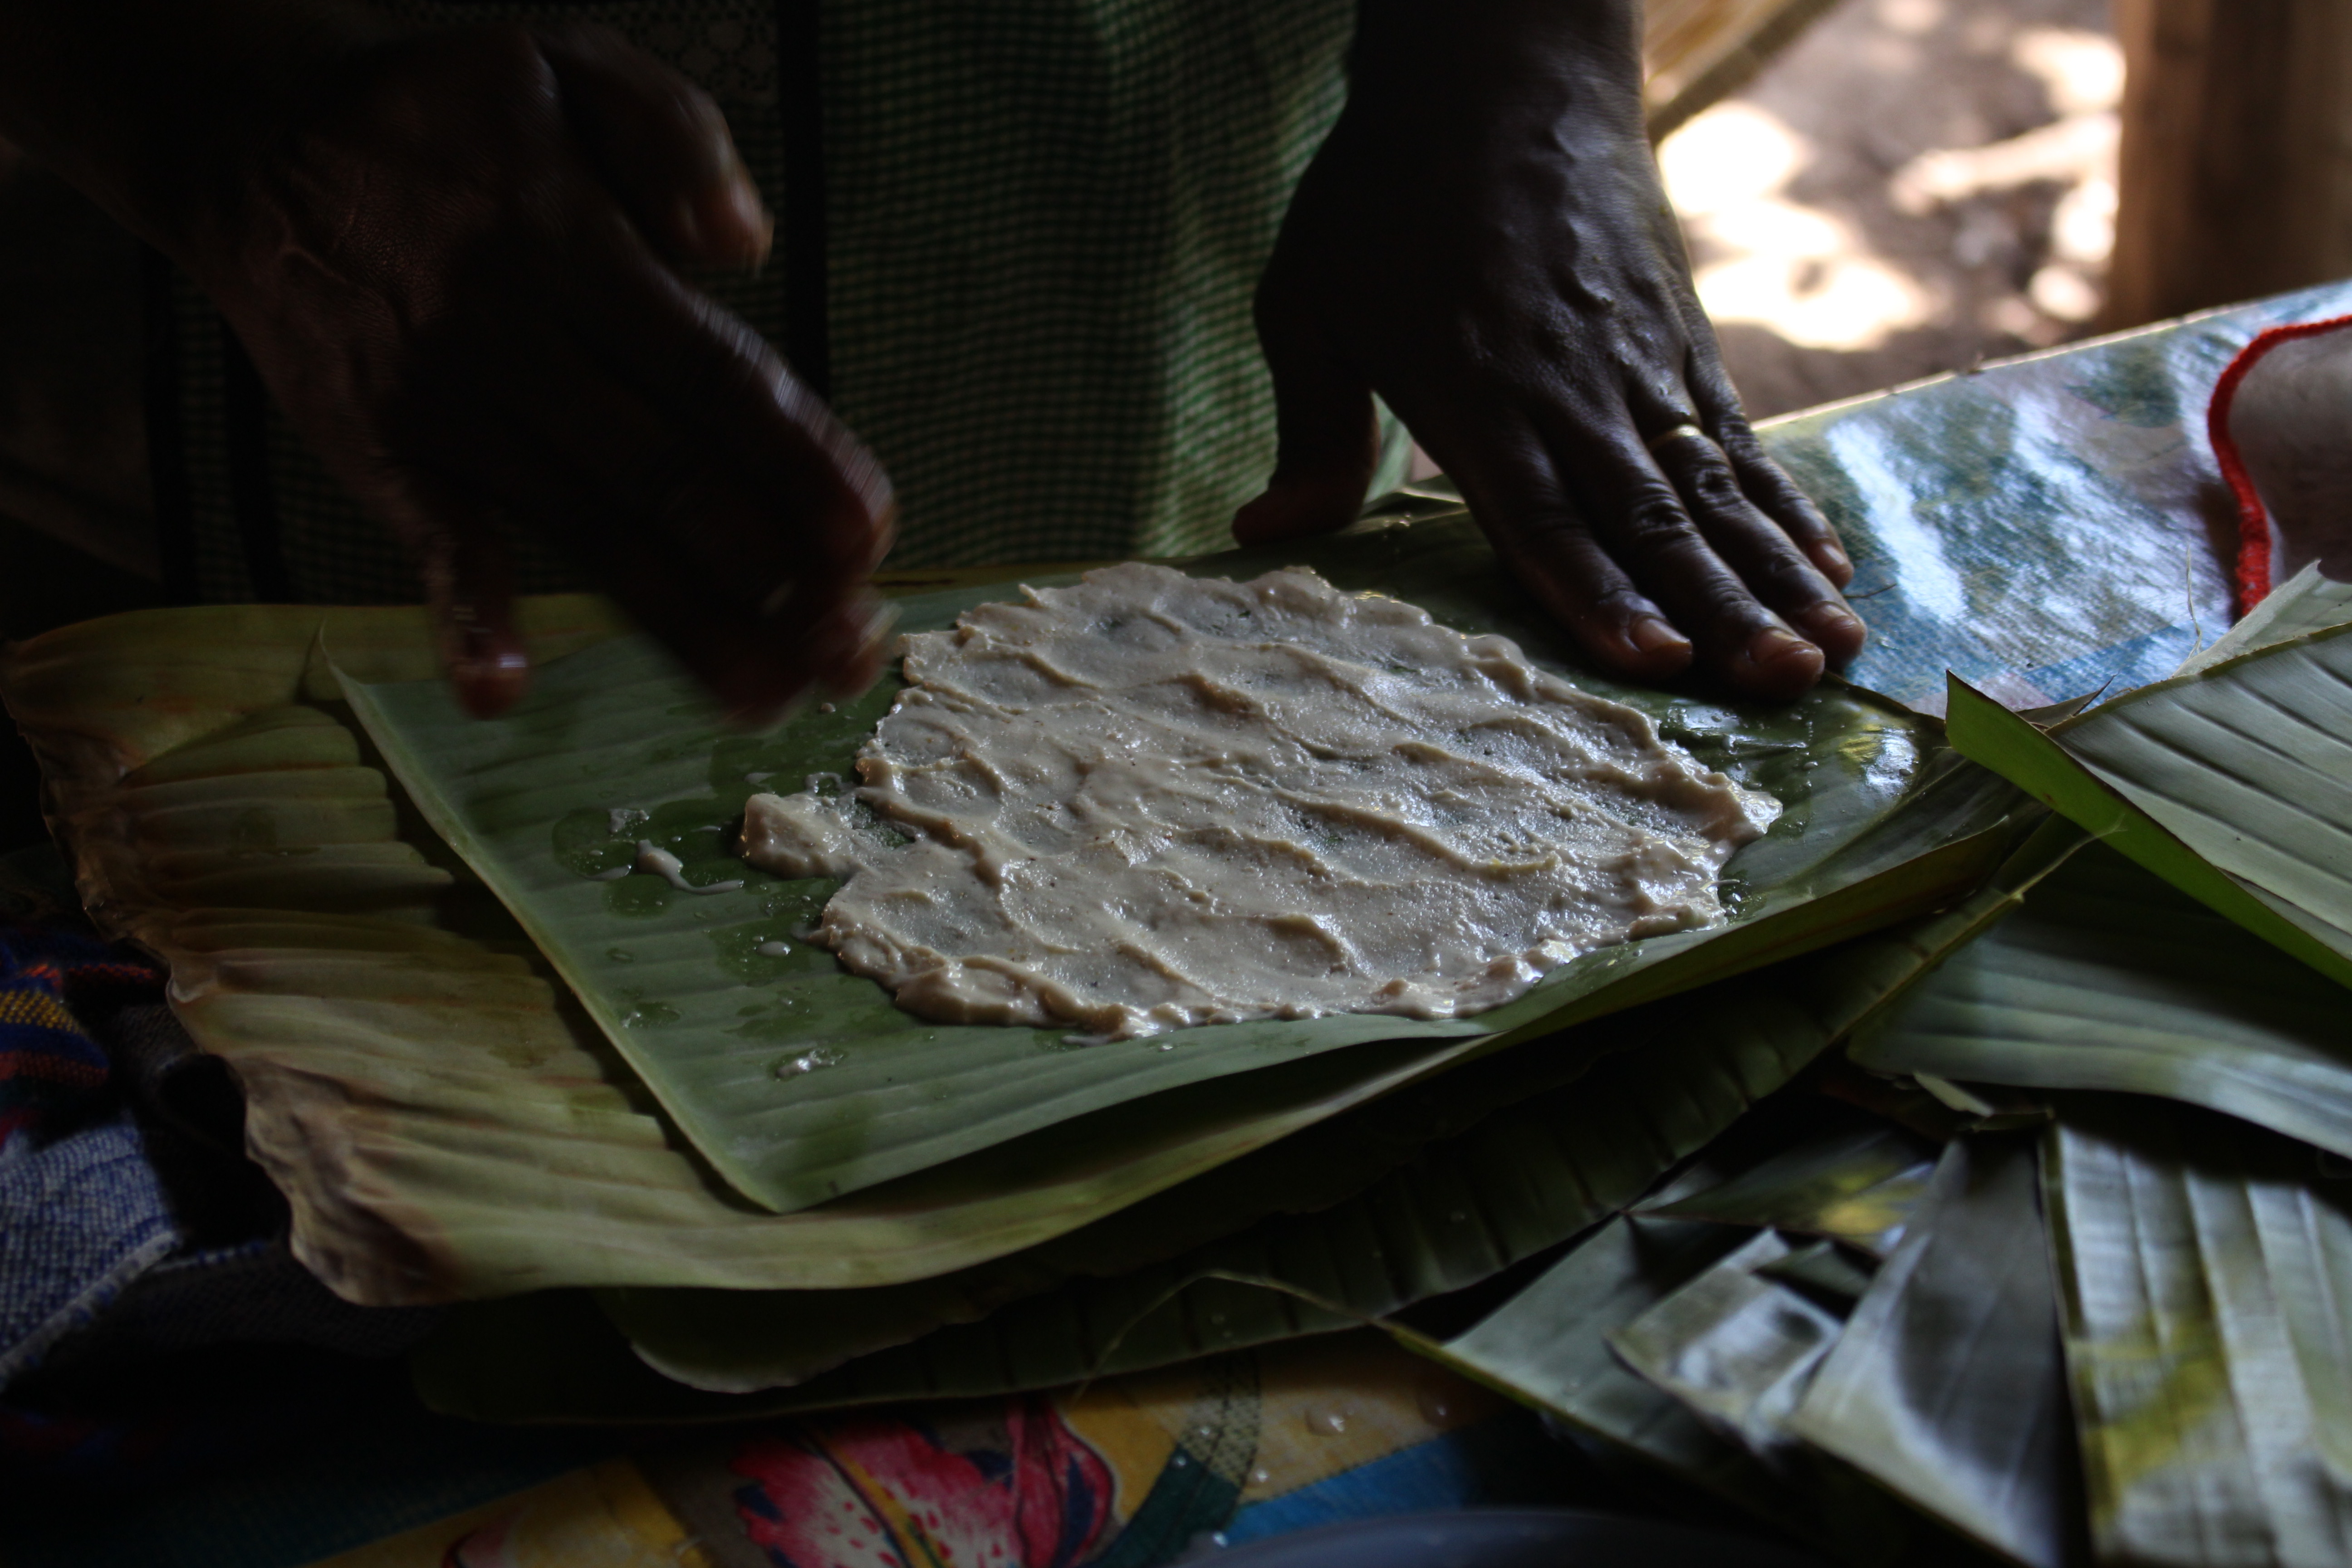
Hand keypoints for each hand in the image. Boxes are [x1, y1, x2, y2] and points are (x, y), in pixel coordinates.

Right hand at [178, 21, 893, 717]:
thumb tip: (745, 244)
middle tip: (853, 647)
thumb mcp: (567, 64)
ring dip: (683, 625)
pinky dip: (464, 615)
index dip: (793, 457)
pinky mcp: (379, 454)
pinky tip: (503, 690)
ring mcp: (442, 407)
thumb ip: (673, 135)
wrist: (253, 142)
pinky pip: (431, 541)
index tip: (869, 534)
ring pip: (587, 531)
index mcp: (572, 247)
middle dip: (768, 571)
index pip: (710, 372)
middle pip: (664, 474)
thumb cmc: (443, 115)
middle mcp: (510, 337)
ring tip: (768, 699)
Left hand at [1234, 1, 1860, 699]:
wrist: (1495, 72)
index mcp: (1476, 392)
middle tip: (1784, 685)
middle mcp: (1573, 389)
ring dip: (1777, 574)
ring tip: (1837, 651)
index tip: (1654, 663)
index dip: (1597, 594)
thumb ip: (1308, 431)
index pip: (1543, 515)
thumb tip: (1260, 538)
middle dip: (1722, 607)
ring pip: (1716, 488)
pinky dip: (1788, 506)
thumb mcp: (1308, 303)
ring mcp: (1641, 364)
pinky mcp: (1683, 338)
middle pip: (1654, 517)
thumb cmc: (1382, 196)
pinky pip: (1741, 439)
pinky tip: (1831, 567)